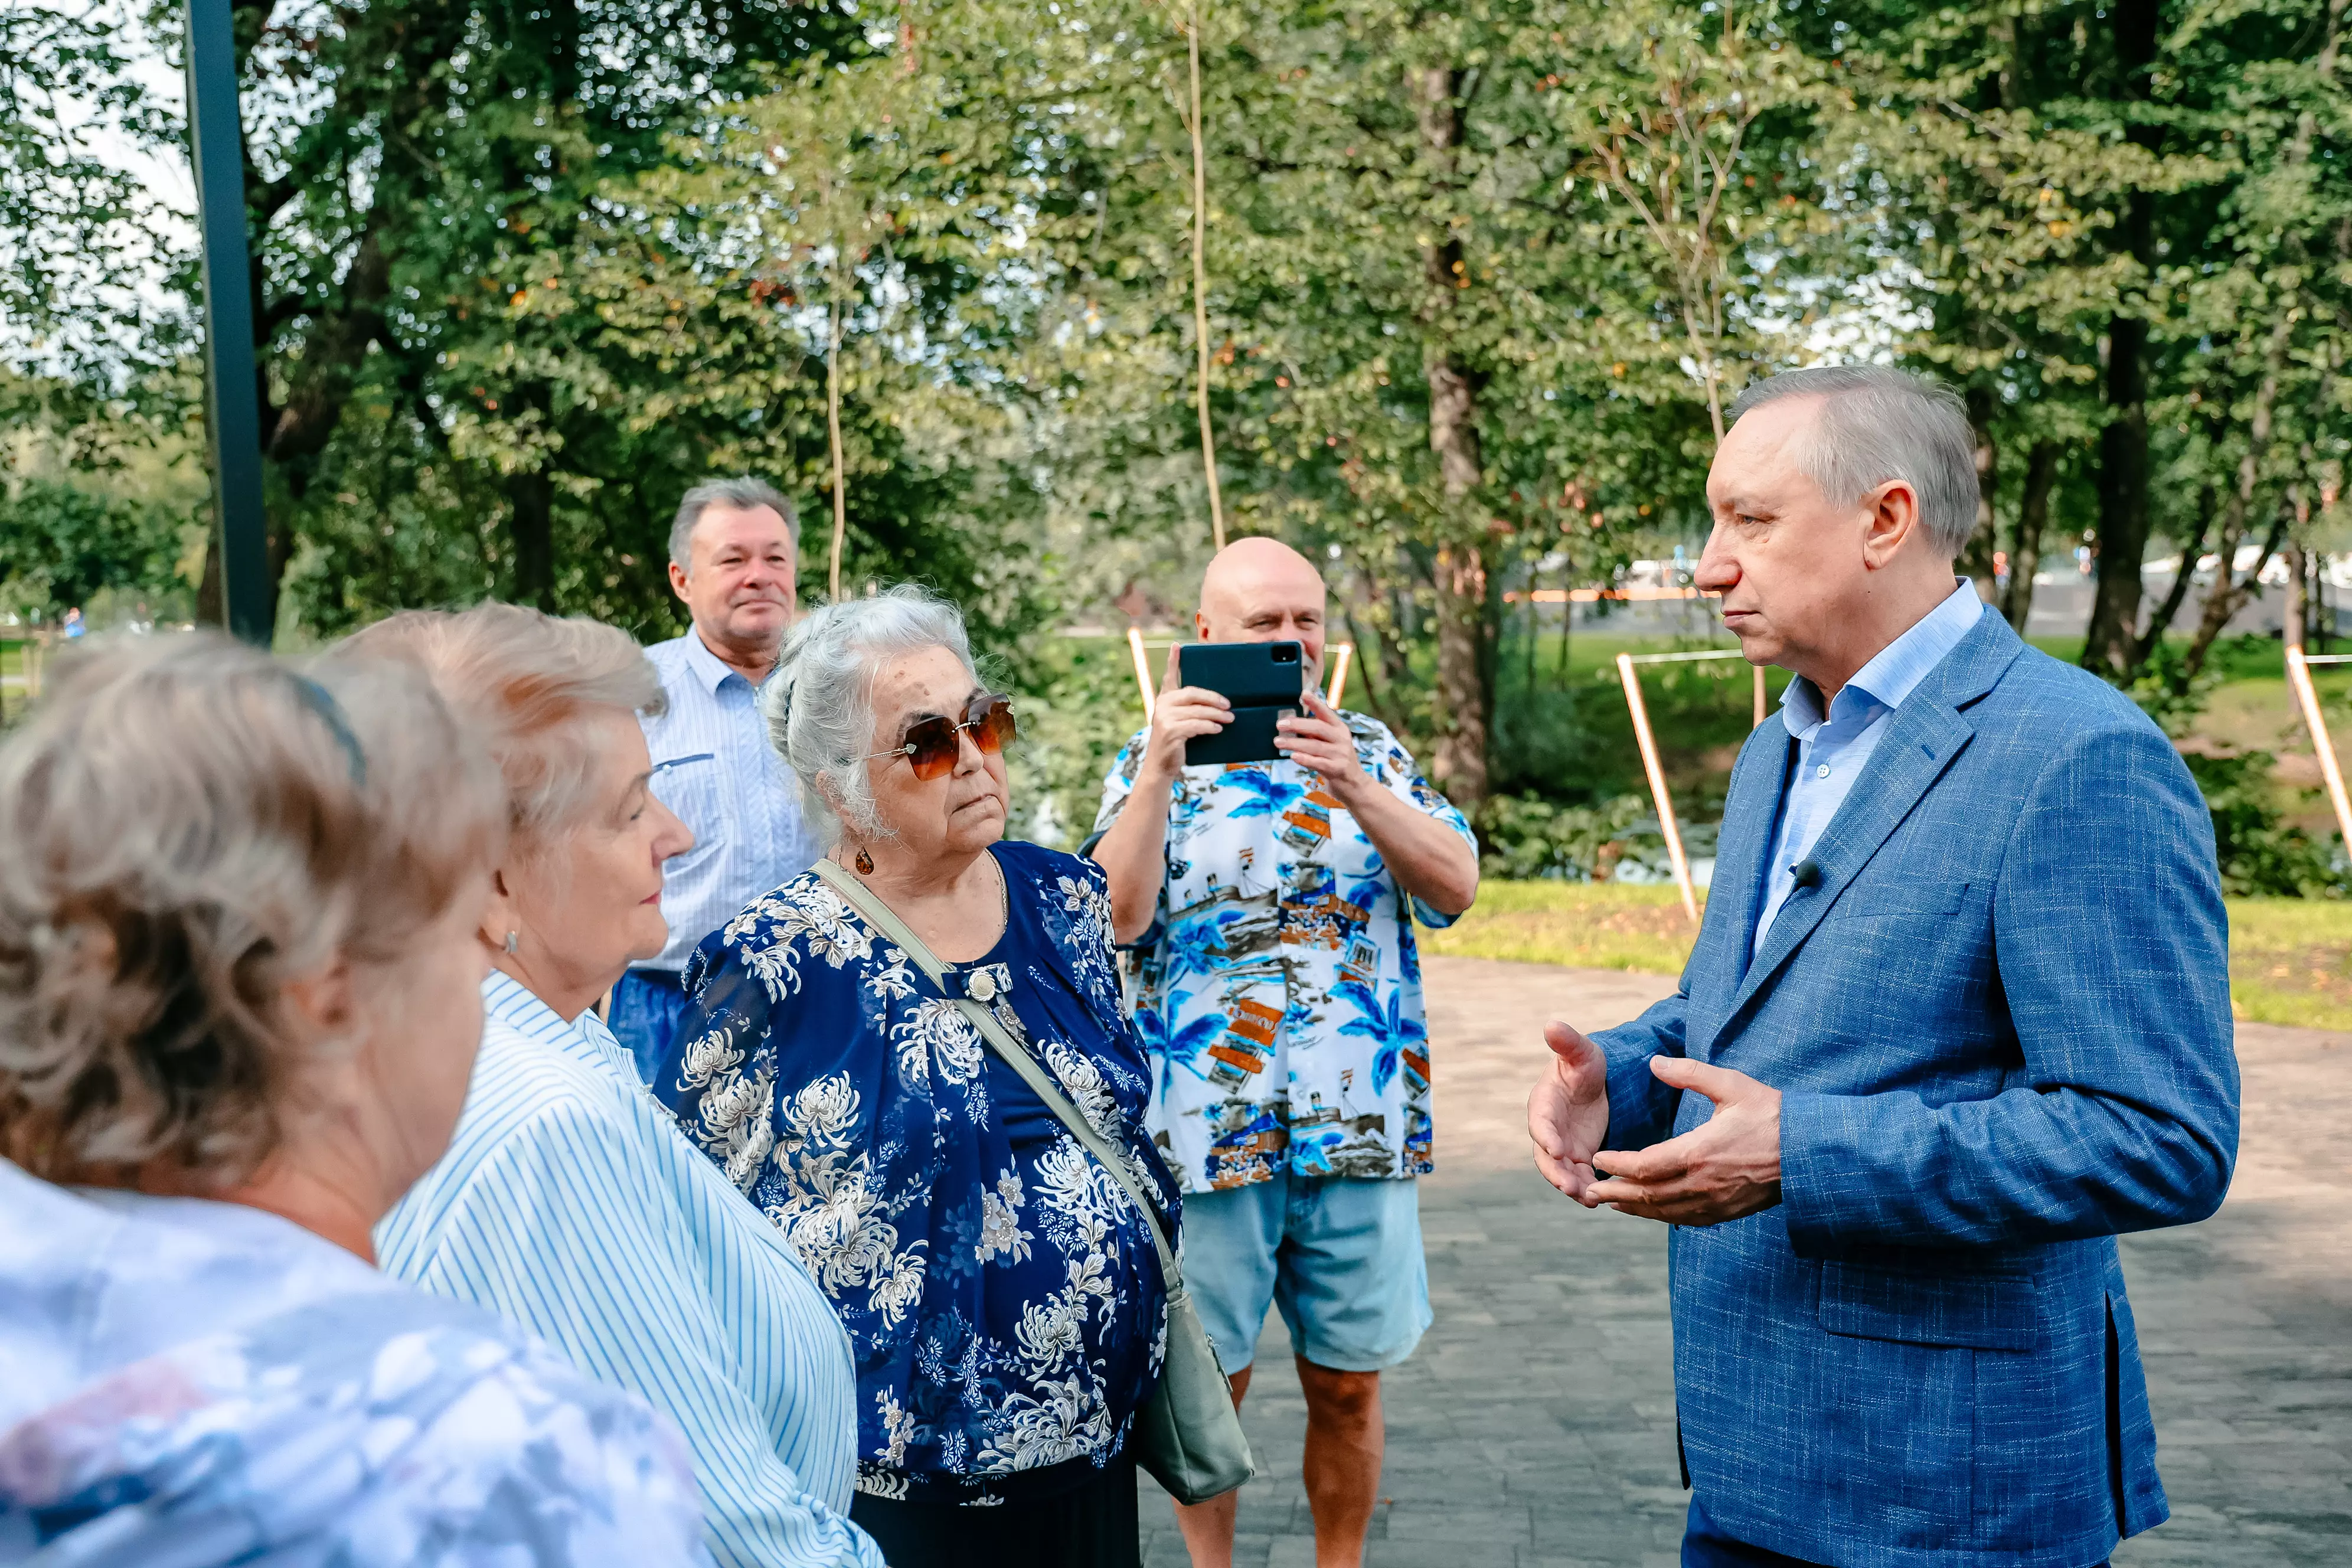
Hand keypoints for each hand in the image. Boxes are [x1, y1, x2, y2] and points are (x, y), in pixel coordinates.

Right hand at [1140, 646, 1231, 784]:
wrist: (1161, 766)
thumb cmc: (1174, 743)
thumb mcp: (1178, 722)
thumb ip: (1189, 710)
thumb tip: (1217, 704)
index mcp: (1164, 699)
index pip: (1169, 676)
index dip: (1173, 661)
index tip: (1177, 645)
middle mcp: (1162, 705)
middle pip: (1192, 693)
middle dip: (1213, 698)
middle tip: (1228, 704)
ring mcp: (1165, 717)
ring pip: (1198, 710)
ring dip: (1217, 715)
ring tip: (1229, 718)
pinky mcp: (1171, 730)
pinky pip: (1197, 724)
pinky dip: (1210, 726)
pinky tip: (1218, 729)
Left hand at [1275, 690, 1368, 802]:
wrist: (1353, 784)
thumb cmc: (1336, 759)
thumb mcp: (1329, 742)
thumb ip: (1315, 733)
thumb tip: (1291, 723)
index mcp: (1339, 728)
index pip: (1326, 712)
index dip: (1315, 703)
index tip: (1303, 693)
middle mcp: (1341, 738)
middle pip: (1319, 728)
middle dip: (1298, 725)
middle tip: (1280, 724)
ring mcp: (1341, 754)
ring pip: (1315, 746)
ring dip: (1295, 743)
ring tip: (1278, 742)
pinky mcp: (1338, 769)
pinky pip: (1319, 763)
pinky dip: (1305, 759)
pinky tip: (1293, 756)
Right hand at [1529, 1021, 1612, 1204]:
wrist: (1597, 1085)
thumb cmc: (1585, 1065)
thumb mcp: (1581, 1053)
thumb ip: (1568, 1042)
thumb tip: (1552, 1024)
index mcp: (1544, 1103)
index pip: (1540, 1122)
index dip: (1546, 1136)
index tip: (1557, 1148)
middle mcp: (1549, 1130)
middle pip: (1546, 1156)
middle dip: (1556, 1172)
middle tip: (1569, 1185)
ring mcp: (1563, 1147)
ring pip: (1562, 1172)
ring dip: (1572, 1186)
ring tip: (1588, 1198)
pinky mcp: (1578, 1158)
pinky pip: (1579, 1177)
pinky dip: (1586, 1189)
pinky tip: (1599, 1201)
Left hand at [1586, 1057, 1782, 1225]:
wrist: (1811, 1152)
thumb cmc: (1772, 1114)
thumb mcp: (1732, 1086)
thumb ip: (1690, 1074)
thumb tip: (1654, 1062)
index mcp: (1699, 1152)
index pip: (1645, 1166)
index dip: (1617, 1165)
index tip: (1598, 1158)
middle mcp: (1703, 1183)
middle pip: (1647, 1194)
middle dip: (1615, 1192)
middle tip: (1589, 1190)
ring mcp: (1715, 1202)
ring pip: (1664, 1211)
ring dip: (1633, 1208)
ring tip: (1609, 1202)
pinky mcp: (1726, 1211)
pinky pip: (1684, 1219)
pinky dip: (1659, 1216)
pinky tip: (1647, 1211)